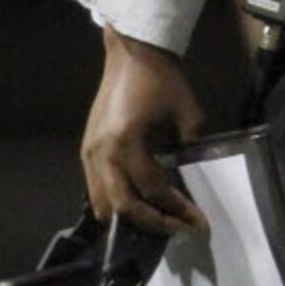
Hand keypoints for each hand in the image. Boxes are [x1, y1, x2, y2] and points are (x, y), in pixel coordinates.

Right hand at [80, 26, 210, 236]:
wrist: (133, 54)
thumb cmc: (163, 81)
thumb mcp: (189, 115)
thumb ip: (190, 150)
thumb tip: (192, 182)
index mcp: (128, 144)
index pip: (154, 189)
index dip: (178, 209)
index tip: (198, 222)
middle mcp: (102, 154)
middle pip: (123, 205)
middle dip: (153, 223)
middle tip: (179, 230)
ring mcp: (89, 152)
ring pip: (102, 202)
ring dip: (129, 217)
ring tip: (157, 223)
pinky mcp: (86, 149)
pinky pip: (95, 187)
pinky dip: (114, 202)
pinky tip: (135, 206)